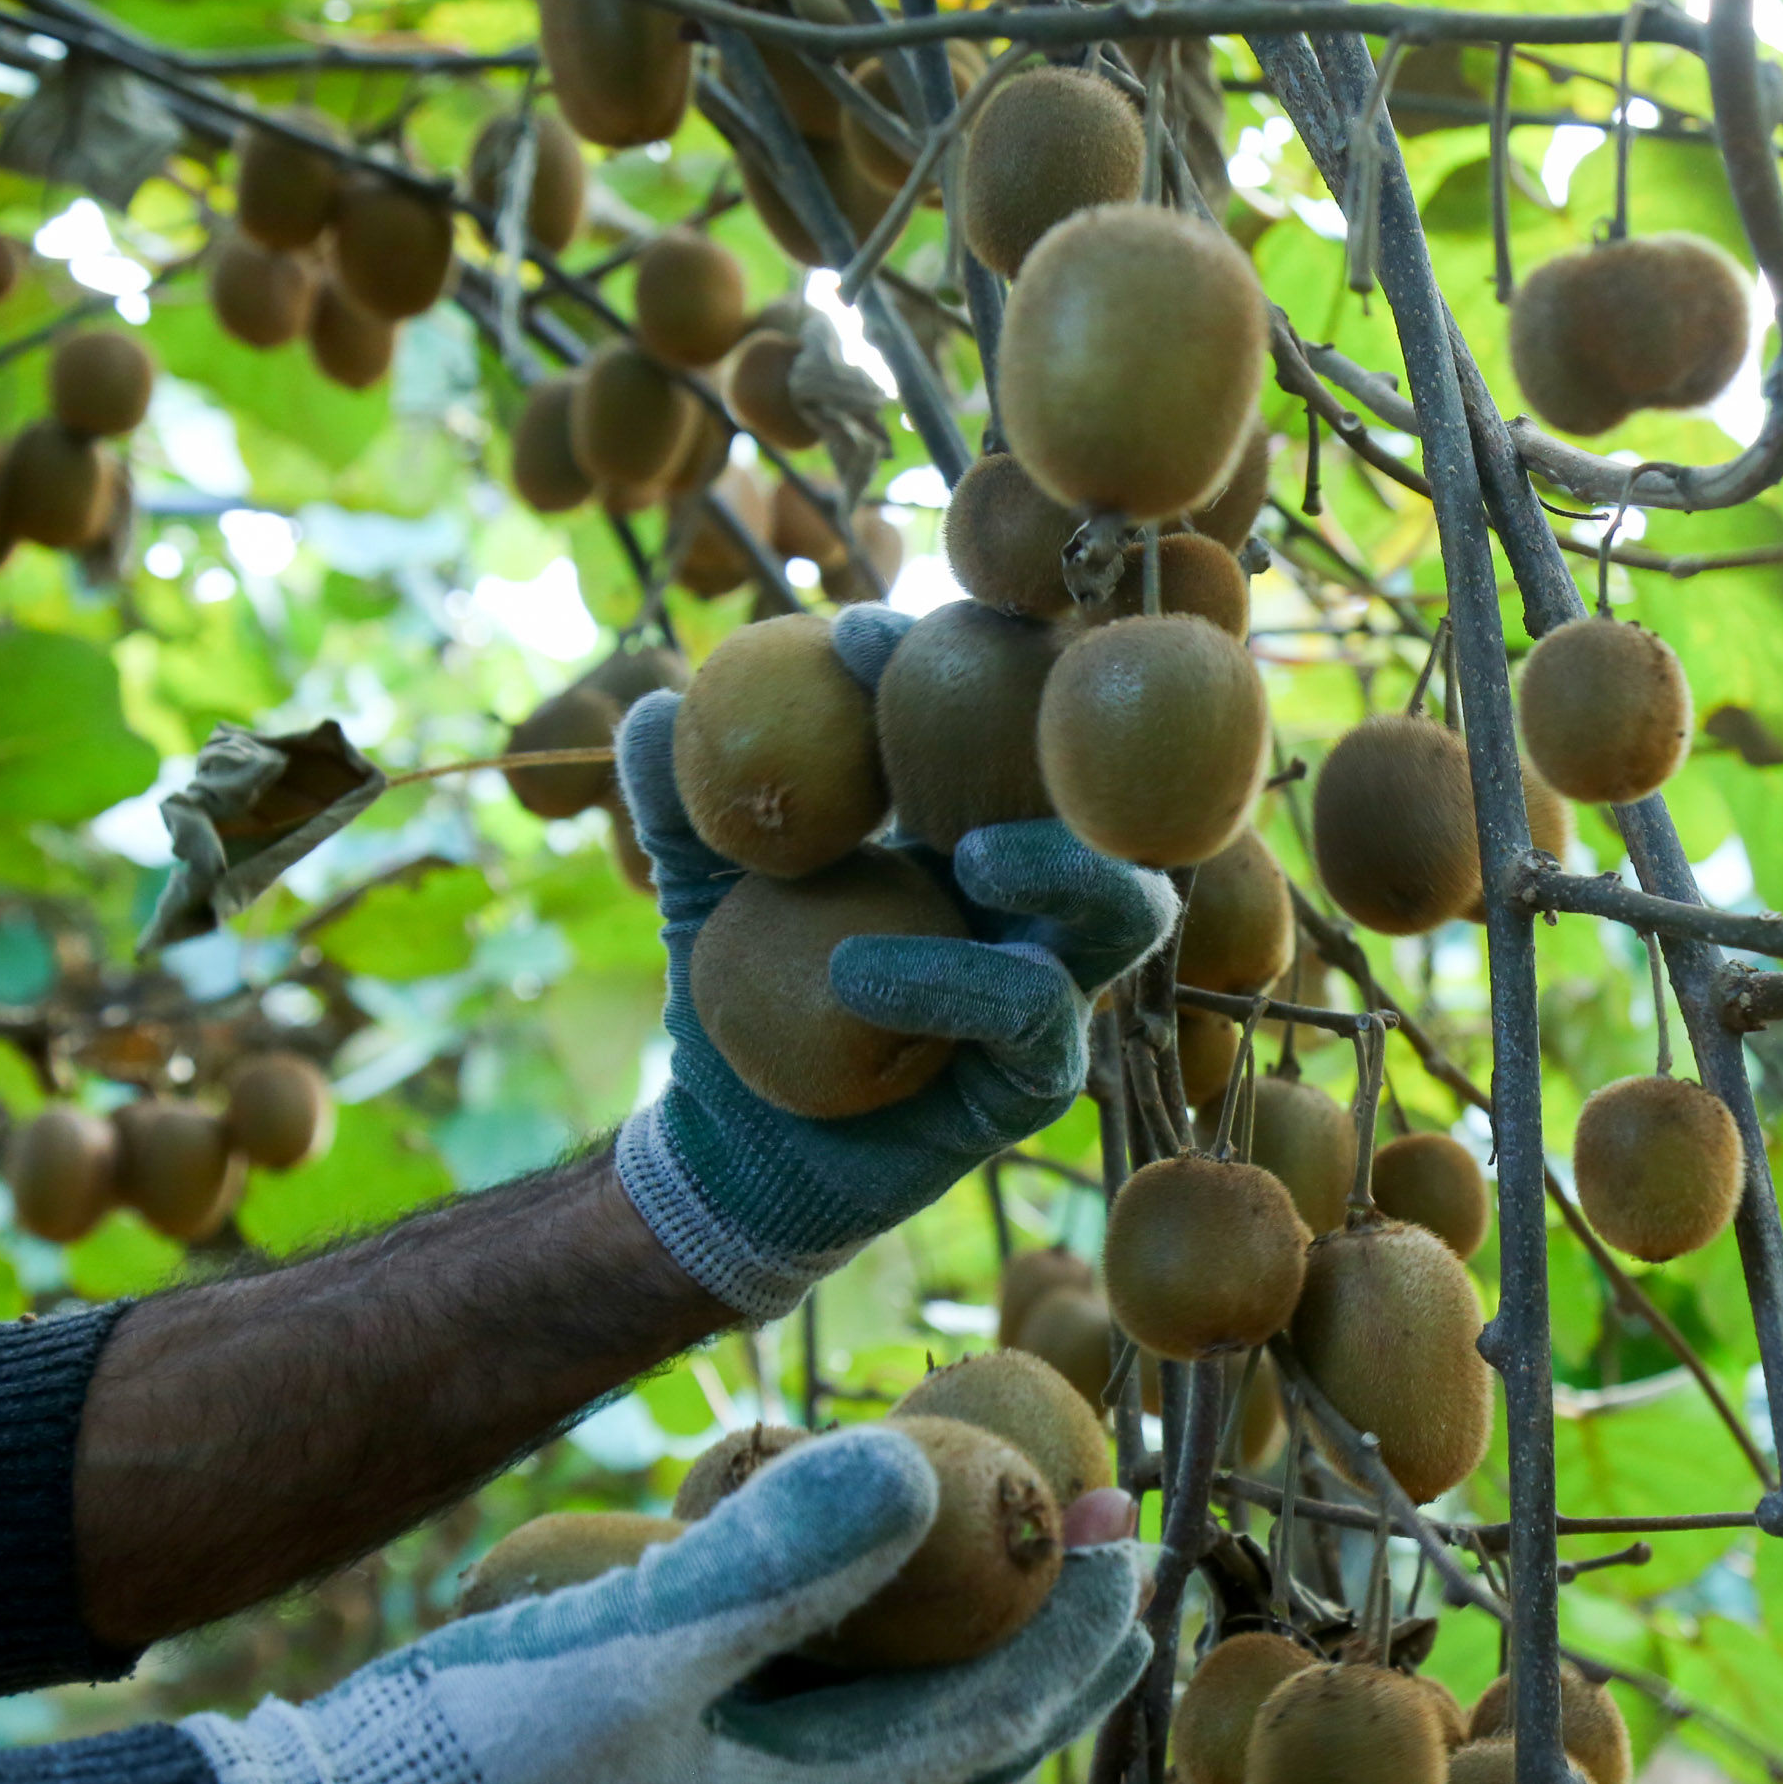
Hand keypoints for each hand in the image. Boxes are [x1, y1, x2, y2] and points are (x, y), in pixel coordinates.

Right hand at [185, 1424, 1151, 1783]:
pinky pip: (816, 1689)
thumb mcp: (635, 1651)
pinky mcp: (686, 1759)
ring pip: (898, 1705)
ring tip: (1017, 1528)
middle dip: (1055, 1636)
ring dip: (967, 1622)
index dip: (1077, 1629)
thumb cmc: (475, 1760)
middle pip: (973, 1723)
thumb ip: (779, 1562)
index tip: (1139, 1542)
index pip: (996, 1717)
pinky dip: (864, 1622)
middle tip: (1118, 1539)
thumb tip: (918, 1470)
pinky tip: (857, 1540)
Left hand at [613, 602, 1177, 1318]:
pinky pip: (1037, 1018)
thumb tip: (661, 708)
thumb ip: (683, 805)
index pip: (995, 729)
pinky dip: (958, 983)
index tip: (852, 637)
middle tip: (966, 707)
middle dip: (1064, 749)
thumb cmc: (732, 996)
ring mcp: (1047, 988)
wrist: (725, 1146)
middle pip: (1107, 804)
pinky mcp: (1031, 1080)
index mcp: (973, 833)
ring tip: (964, 854)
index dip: (945, 668)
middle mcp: (1033, 904)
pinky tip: (860, 975)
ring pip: (1121, 912)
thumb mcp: (697, 886)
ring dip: (1059, 868)